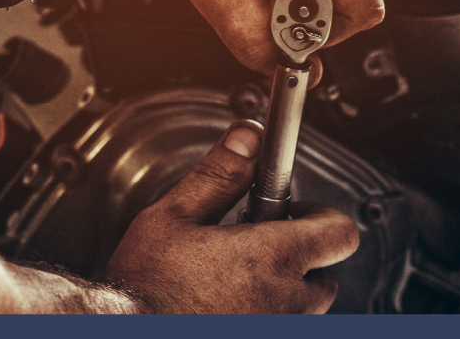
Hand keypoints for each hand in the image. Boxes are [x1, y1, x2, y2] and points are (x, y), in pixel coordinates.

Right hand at [104, 120, 359, 313]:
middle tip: (259, 247)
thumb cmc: (143, 288)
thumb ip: (219, 176)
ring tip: (237, 281)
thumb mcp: (174, 217)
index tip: (294, 213)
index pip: (341, 234)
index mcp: (272, 259)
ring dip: (283, 293)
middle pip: (325, 277)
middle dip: (300, 260)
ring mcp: (276, 330)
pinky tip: (226, 305)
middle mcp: (285, 304)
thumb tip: (246, 140)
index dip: (322, 218)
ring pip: (303, 310)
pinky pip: (279, 326)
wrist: (118, 333)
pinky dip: (263, 315)